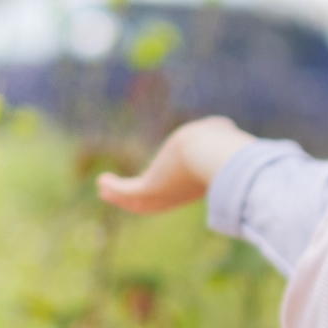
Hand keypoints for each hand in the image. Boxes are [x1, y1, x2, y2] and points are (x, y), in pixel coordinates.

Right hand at [97, 116, 252, 214]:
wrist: (212, 154)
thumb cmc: (221, 144)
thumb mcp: (220, 133)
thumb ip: (219, 131)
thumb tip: (224, 126)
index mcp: (194, 183)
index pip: (176, 192)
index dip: (163, 192)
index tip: (150, 187)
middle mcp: (180, 192)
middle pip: (155, 202)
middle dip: (136, 199)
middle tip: (119, 194)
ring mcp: (165, 192)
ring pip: (140, 200)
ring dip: (119, 195)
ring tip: (103, 189)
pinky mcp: (152, 188)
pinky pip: (130, 191)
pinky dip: (115, 189)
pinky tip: (102, 181)